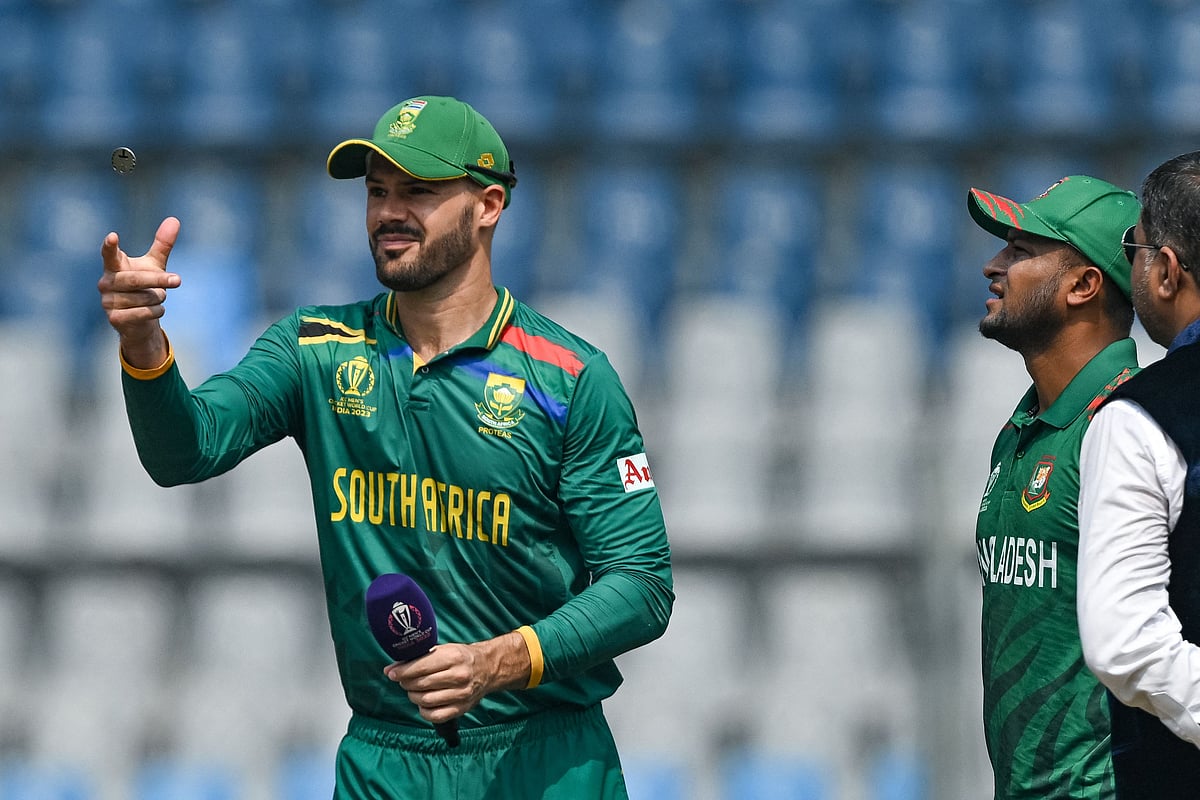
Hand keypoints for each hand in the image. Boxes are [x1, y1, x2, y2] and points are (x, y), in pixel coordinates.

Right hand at [97, 217, 181, 368]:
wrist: (140, 321)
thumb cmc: (145, 287)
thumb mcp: (154, 265)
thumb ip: (162, 244)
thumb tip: (174, 219)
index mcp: (114, 266)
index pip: (109, 254)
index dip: (110, 246)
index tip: (113, 236)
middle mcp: (106, 282)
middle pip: (136, 279)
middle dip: (159, 280)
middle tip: (178, 280)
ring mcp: (108, 301)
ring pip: (144, 298)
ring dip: (159, 298)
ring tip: (157, 298)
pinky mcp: (114, 318)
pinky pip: (144, 312)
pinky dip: (157, 311)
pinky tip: (157, 310)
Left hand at [384, 632, 529, 725]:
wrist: (487, 668)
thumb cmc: (461, 657)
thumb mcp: (444, 650)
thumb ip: (419, 658)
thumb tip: (391, 669)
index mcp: (453, 657)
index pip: (421, 666)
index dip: (402, 671)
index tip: (391, 673)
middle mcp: (458, 676)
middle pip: (421, 684)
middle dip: (406, 683)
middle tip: (403, 681)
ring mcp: (461, 694)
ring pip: (425, 700)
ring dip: (413, 696)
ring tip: (414, 690)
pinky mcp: (462, 708)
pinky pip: (435, 715)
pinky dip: (424, 711)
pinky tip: (423, 703)